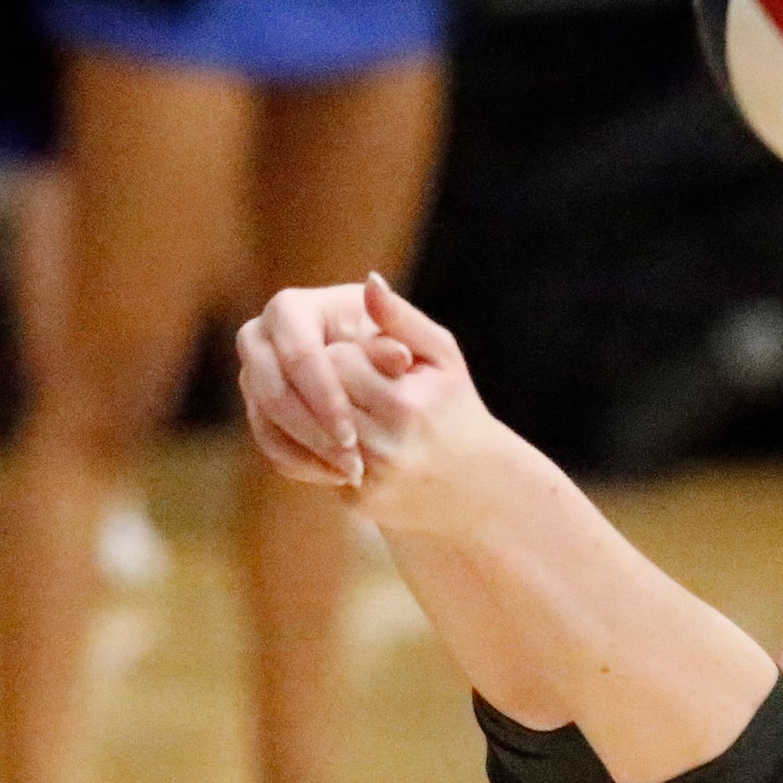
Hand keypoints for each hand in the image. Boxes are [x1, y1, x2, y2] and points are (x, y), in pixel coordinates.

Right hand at [237, 280, 405, 487]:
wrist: (395, 397)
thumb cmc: (413, 363)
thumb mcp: (423, 344)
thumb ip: (401, 320)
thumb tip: (374, 285)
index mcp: (298, 307)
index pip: (296, 344)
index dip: (319, 390)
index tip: (350, 431)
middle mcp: (264, 335)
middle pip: (267, 382)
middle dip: (307, 424)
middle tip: (349, 457)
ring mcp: (255, 372)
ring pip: (262, 415)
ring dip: (305, 448)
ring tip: (350, 472)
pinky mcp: (258, 407)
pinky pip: (264, 439)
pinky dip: (298, 461)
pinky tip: (336, 477)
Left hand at [238, 275, 495, 528]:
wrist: (475, 487)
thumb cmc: (454, 408)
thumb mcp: (442, 357)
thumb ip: (402, 318)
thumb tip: (370, 281)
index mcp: (407, 404)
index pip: (337, 362)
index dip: (341, 352)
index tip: (355, 352)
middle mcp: (386, 445)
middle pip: (318, 396)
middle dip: (322, 381)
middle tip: (337, 374)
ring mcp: (370, 478)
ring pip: (307, 431)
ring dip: (311, 412)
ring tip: (336, 401)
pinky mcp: (357, 501)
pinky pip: (312, 464)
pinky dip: (314, 445)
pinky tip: (333, 435)